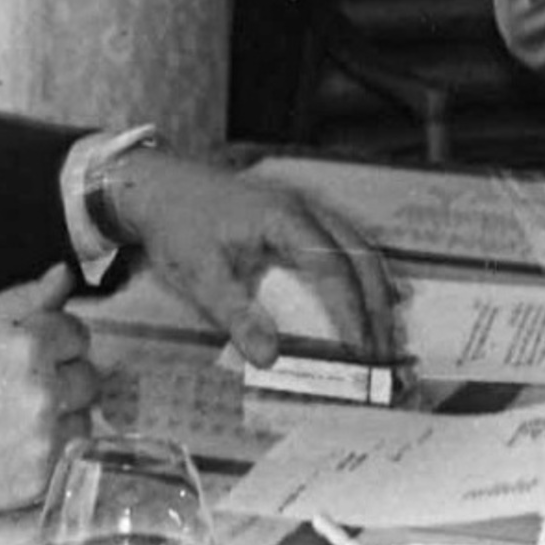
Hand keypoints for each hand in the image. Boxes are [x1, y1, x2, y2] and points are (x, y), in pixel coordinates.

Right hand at [0, 264, 98, 521]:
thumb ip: (22, 298)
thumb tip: (63, 276)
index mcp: (26, 347)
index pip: (77, 333)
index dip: (54, 336)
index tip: (33, 346)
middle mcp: (41, 393)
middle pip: (88, 375)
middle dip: (62, 372)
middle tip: (20, 381)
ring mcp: (41, 440)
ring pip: (84, 417)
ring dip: (62, 412)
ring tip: (16, 413)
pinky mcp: (36, 479)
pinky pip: (67, 454)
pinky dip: (49, 447)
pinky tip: (14, 441)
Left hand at [102, 150, 398, 365]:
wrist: (160, 187)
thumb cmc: (178, 226)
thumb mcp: (199, 275)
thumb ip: (236, 316)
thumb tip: (270, 358)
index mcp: (285, 219)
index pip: (334, 271)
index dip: (352, 314)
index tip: (363, 353)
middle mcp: (307, 209)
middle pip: (361, 259)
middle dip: (377, 309)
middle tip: (384, 356)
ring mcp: (308, 210)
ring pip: (361, 250)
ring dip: (377, 293)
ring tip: (384, 337)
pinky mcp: (302, 218)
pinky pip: (348, 246)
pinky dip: (365, 277)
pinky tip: (374, 301)